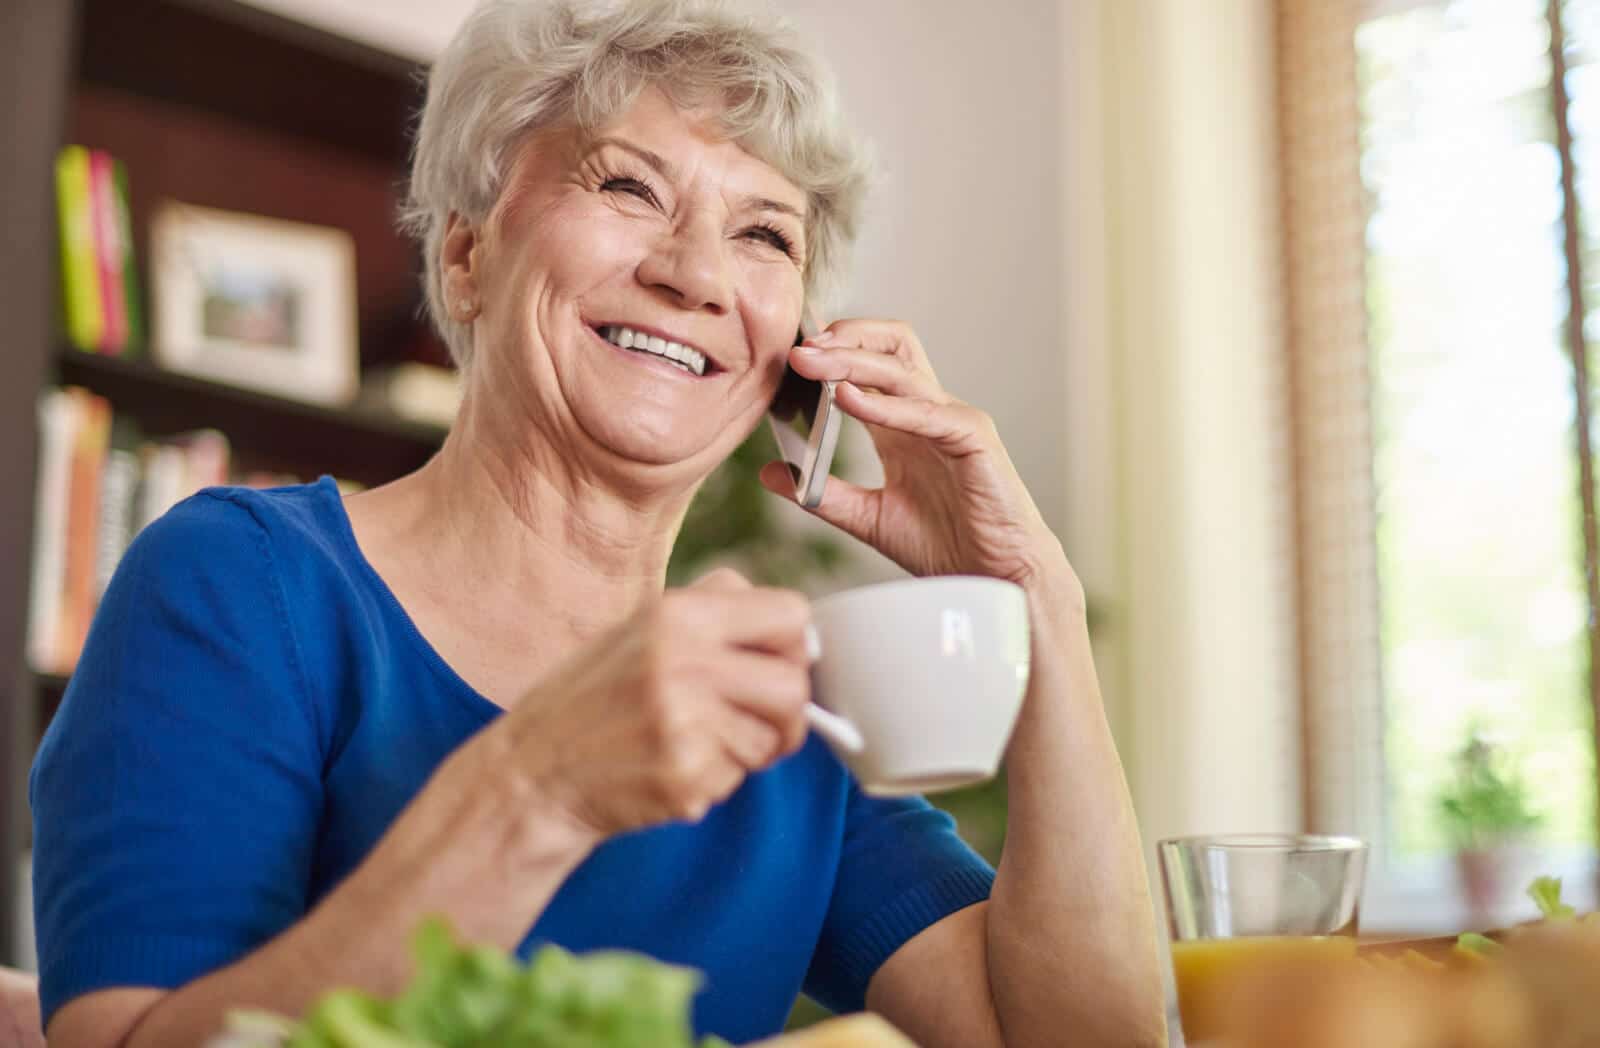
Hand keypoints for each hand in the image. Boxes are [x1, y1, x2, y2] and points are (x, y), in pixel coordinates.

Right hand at [486, 569, 812, 841]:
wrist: (531, 773)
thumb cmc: (594, 698)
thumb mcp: (642, 628)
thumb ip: (714, 612)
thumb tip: (799, 627)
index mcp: (678, 613)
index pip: (790, 614)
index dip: (795, 645)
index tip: (777, 666)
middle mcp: (683, 661)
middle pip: (792, 686)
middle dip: (787, 713)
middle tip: (759, 724)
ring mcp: (683, 722)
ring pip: (771, 739)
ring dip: (749, 751)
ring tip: (697, 744)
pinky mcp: (683, 776)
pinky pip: (737, 779)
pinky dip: (716, 780)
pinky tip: (671, 769)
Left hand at [761, 319, 1072, 591]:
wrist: (994, 581)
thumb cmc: (946, 547)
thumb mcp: (868, 518)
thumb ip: (822, 494)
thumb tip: (769, 472)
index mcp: (902, 424)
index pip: (868, 363)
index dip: (832, 349)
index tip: (788, 351)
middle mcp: (928, 412)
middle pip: (891, 346)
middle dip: (844, 336)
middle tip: (798, 347)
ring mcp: (953, 420)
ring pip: (902, 370)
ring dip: (853, 361)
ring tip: (810, 362)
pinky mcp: (974, 438)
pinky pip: (925, 412)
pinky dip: (884, 404)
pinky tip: (848, 399)